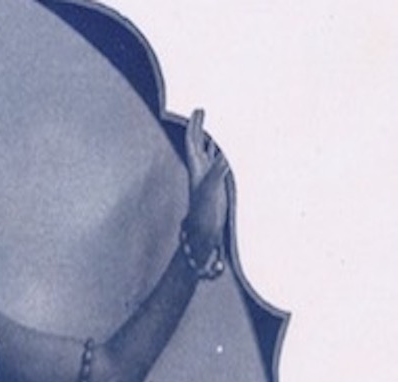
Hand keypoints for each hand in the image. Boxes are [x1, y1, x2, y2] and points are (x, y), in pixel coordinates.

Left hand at [182, 109, 229, 256]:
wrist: (203, 236)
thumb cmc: (205, 217)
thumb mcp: (210, 193)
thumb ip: (215, 175)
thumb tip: (222, 158)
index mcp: (196, 170)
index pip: (192, 142)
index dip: (194, 126)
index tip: (197, 110)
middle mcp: (199, 172)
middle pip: (196, 144)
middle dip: (198, 128)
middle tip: (201, 111)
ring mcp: (206, 179)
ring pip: (205, 154)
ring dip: (207, 139)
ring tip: (210, 127)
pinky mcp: (214, 188)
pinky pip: (216, 165)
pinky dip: (218, 155)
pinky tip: (221, 153)